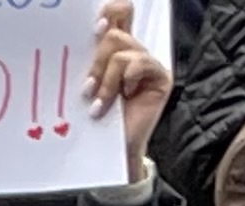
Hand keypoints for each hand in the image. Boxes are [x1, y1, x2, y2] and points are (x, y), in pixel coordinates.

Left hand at [88, 0, 171, 179]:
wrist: (113, 152)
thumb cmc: (97, 120)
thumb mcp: (89, 84)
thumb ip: (90, 59)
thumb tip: (83, 36)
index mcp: (115, 49)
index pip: (118, 14)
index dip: (110, 10)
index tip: (96, 26)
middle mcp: (133, 52)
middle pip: (116, 30)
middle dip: (97, 58)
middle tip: (87, 86)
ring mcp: (148, 64)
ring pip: (122, 49)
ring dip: (106, 78)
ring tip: (99, 102)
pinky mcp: (160, 76)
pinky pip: (139, 63)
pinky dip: (125, 80)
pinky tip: (124, 97)